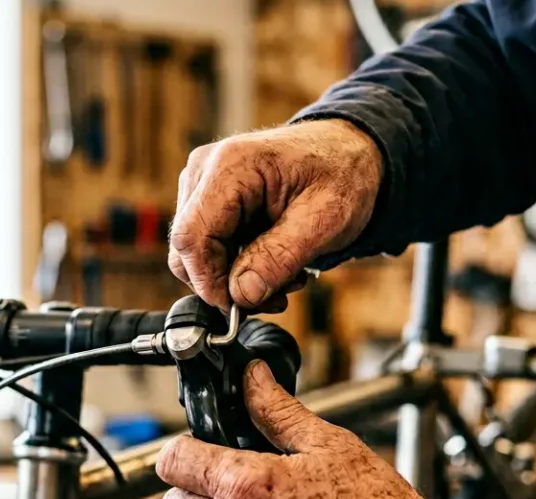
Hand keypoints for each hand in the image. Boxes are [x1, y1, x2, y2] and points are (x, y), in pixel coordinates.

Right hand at [169, 119, 383, 310]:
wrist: (347, 153)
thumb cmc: (341, 173)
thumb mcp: (325, 218)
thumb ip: (280, 257)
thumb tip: (241, 294)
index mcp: (230, 166)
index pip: (192, 238)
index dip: (210, 282)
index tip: (240, 308)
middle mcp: (205, 170)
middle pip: (188, 249)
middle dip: (226, 284)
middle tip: (275, 297)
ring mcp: (203, 183)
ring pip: (196, 253)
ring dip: (236, 278)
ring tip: (285, 277)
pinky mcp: (209, 199)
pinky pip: (208, 247)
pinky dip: (237, 266)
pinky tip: (273, 264)